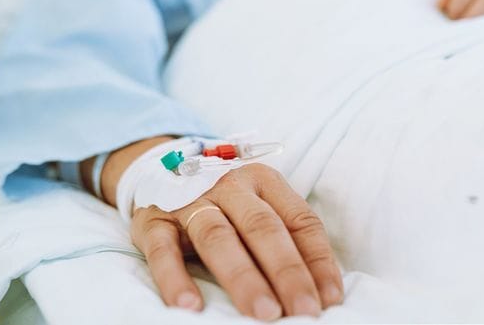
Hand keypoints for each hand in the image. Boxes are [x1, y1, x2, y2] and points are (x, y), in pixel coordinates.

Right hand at [130, 163, 343, 320]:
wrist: (160, 173)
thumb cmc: (224, 203)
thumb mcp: (259, 206)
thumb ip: (286, 238)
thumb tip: (321, 290)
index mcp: (264, 181)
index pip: (300, 219)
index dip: (318, 260)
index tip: (329, 299)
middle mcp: (230, 185)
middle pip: (262, 227)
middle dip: (286, 272)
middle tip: (302, 311)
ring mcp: (190, 201)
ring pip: (218, 237)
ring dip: (243, 277)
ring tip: (263, 312)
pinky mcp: (154, 221)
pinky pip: (163, 250)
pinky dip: (175, 278)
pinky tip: (190, 306)